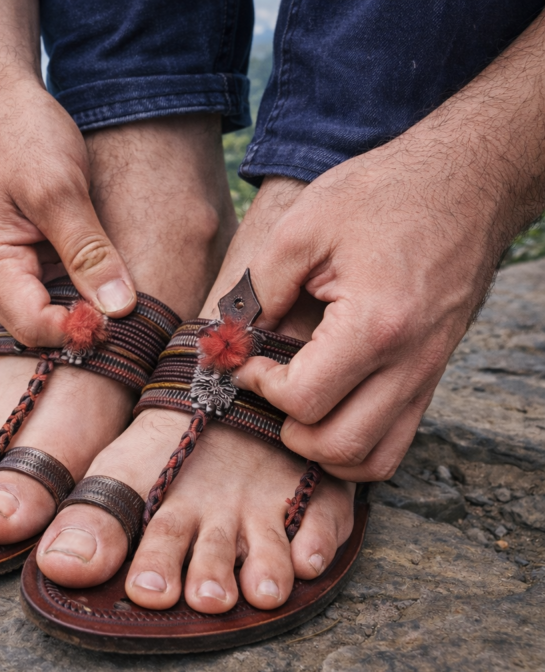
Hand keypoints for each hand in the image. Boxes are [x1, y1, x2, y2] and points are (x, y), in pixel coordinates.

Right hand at [0, 75, 135, 346]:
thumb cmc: (19, 134)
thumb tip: (118, 309)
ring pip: (48, 309)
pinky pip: (52, 285)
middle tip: (138, 313)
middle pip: (39, 327)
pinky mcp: (21, 253)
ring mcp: (3, 265)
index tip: (126, 320)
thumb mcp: (59, 190)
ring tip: (129, 295)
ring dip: (85, 306)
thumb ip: (88, 253)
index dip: (79, 331)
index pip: (34, 327)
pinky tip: (111, 274)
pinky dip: (81, 285)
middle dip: (84, 324)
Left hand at [229, 10, 544, 481]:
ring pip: (373, 460)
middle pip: (337, 447)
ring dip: (322, 449)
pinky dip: (356, 444)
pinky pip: (395, 440)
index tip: (246, 359)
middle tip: (267, 388)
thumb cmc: (386, 194)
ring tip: (296, 406)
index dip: (258, 386)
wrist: (468, 182)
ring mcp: (427, 374)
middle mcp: (410, 362)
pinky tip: (328, 409)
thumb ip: (259, 288)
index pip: (303, 400)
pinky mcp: (432, 374)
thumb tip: (232, 337)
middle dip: (286, 429)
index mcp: (375, 325)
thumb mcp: (303, 225)